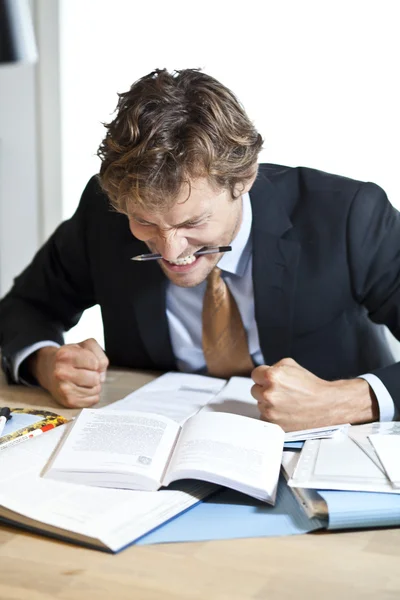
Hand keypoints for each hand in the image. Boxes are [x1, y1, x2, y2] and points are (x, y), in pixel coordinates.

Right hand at [28, 338, 108, 407]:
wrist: (49, 371)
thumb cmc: (71, 357)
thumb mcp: (85, 346)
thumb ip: (99, 354)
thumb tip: (102, 376)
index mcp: (65, 355)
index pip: (96, 363)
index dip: (95, 362)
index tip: (87, 361)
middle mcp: (61, 373)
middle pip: (96, 378)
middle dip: (95, 374)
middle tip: (86, 371)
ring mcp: (64, 389)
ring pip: (96, 390)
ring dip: (94, 385)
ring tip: (83, 380)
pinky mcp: (69, 401)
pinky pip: (94, 399)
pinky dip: (92, 394)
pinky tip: (82, 388)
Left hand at [251, 358, 378, 431]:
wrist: (326, 404)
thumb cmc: (311, 386)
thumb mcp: (290, 365)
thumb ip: (273, 367)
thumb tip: (262, 373)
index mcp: (272, 376)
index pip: (254, 374)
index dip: (263, 376)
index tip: (269, 380)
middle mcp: (269, 394)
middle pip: (255, 390)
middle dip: (265, 389)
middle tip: (280, 391)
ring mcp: (270, 411)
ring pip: (260, 404)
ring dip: (268, 403)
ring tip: (286, 402)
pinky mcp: (274, 424)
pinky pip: (265, 417)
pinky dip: (273, 415)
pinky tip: (285, 411)